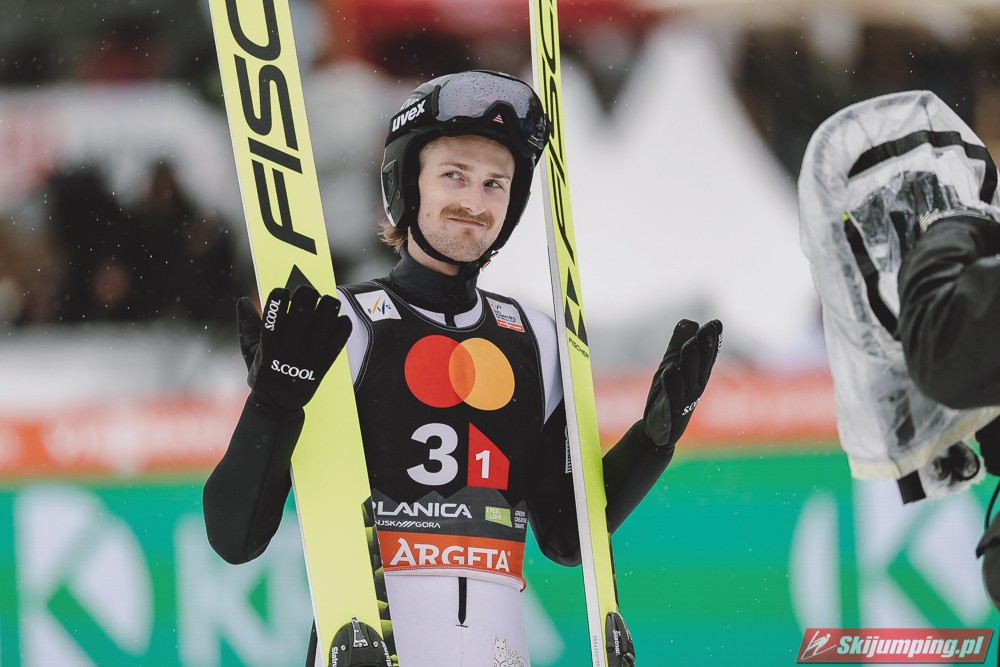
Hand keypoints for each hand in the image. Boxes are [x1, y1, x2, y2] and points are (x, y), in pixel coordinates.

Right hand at [235, 285, 352, 411]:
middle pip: (301, 315)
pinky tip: (342, 318)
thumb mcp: (249, 351)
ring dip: (328, 308)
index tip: (283, 291)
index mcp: (268, 346)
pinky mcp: (321, 368)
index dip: (280, 297)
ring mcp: (306, 360)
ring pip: (322, 326)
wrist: (277, 406)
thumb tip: (241, 300)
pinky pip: (336, 344)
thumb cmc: (263, 373)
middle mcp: (287, 351)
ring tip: (329, 300)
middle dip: (306, 296)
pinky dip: (342, 329)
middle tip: (308, 290)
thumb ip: (247, 325)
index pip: (274, 314)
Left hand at [642, 319, 721, 447]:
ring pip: (688, 378)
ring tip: (689, 345)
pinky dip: (671, 383)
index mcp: (697, 376)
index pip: (708, 356)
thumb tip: (689, 322)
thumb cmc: (668, 396)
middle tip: (706, 329)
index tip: (716, 323)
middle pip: (701, 365)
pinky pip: (672, 396)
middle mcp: (695, 387)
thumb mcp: (672, 366)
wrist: (658, 430)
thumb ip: (678, 344)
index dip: (713, 341)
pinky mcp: (672, 412)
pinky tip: (669, 369)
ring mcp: (685, 400)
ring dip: (690, 362)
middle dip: (705, 347)